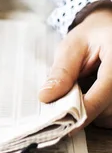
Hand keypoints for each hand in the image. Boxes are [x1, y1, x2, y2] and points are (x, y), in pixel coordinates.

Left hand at [39, 6, 111, 128]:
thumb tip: (46, 97)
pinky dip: (101, 112)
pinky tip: (91, 100)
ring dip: (94, 114)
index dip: (85, 110)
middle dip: (85, 112)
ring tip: (79, 99)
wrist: (110, 27)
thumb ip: (61, 72)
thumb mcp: (72, 47)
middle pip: (110, 106)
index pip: (106, 89)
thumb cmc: (92, 35)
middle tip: (63, 109)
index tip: (66, 125)